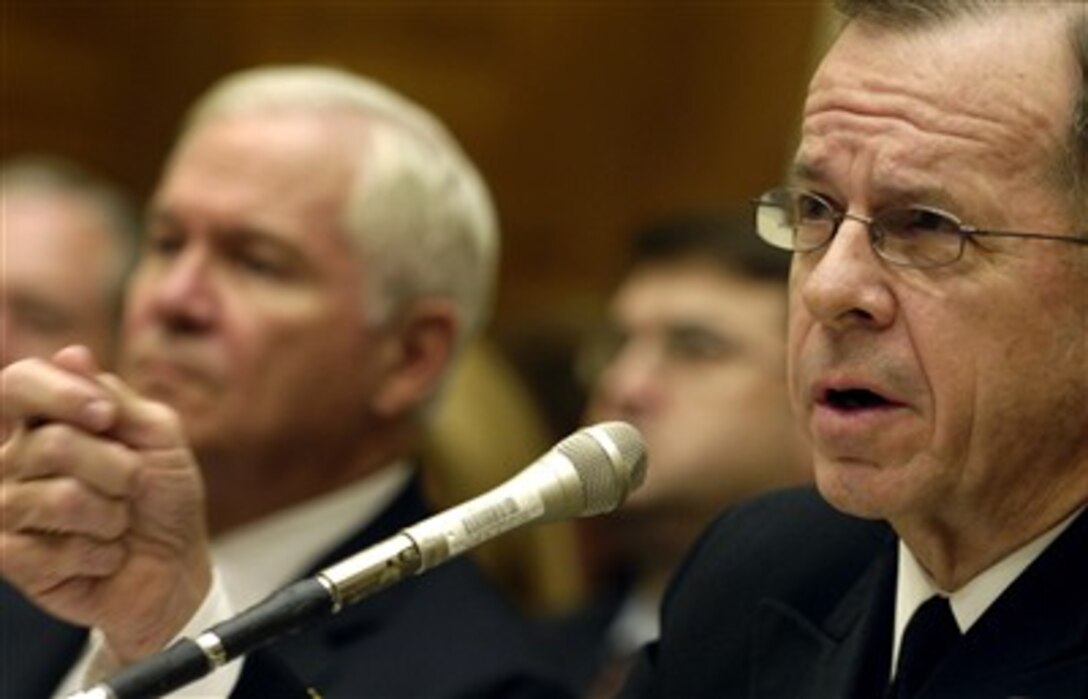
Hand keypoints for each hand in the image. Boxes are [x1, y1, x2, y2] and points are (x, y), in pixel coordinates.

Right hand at [0, 346, 210, 662]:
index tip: (105, 417)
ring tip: (117, 526)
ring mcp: (6, 509)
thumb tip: (71, 354)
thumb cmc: (164, 496)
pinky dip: (96, 555)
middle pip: (53, 444)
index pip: (18, 383)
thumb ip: (117, 399)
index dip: (60, 393)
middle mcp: (15, 460)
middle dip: (119, 470)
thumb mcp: (158, 438)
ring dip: (111, 517)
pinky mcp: (9, 559)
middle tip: (133, 489)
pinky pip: (46, 551)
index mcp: (46, 421)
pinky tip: (101, 557)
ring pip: (57, 498)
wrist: (176, 566)